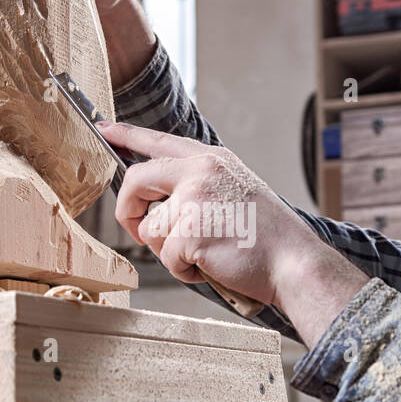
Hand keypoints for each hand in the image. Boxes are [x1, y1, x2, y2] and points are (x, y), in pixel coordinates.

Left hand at [101, 122, 368, 341]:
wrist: (295, 263)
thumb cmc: (269, 237)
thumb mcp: (236, 191)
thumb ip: (200, 187)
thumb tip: (158, 205)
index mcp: (212, 160)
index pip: (159, 141)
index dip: (127, 136)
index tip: (105, 130)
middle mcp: (200, 173)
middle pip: (137, 180)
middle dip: (129, 210)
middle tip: (137, 228)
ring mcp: (194, 200)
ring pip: (152, 230)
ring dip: (172, 251)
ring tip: (207, 253)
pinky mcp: (190, 232)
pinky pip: (167, 258)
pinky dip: (185, 271)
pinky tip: (213, 266)